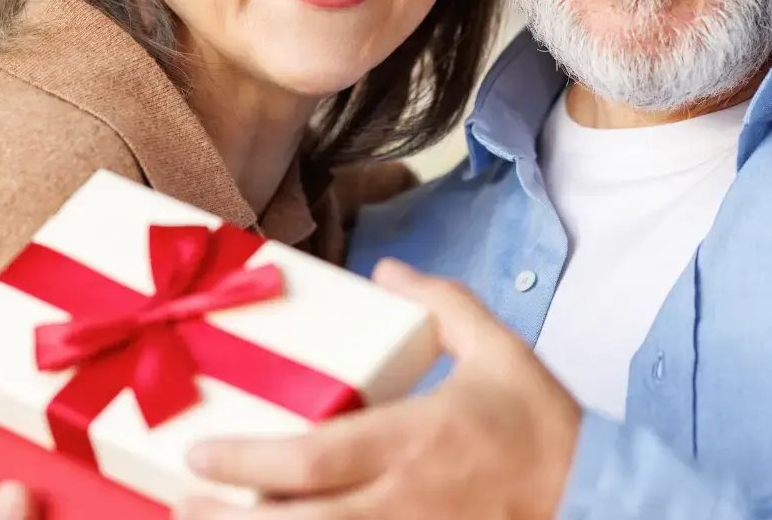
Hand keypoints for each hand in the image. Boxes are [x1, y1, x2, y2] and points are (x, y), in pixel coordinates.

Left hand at [179, 259, 578, 519]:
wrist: (591, 493)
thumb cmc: (539, 425)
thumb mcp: (497, 348)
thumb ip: (442, 304)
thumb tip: (387, 274)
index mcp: (413, 440)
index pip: (315, 458)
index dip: (250, 462)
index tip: (199, 455)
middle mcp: (402, 500)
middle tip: (180, 503)